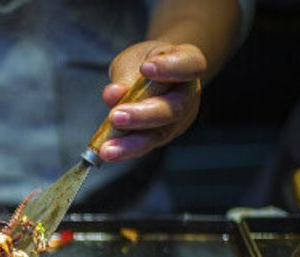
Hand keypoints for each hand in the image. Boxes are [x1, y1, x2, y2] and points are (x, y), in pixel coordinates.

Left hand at [99, 41, 205, 162]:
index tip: (146, 68)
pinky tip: (110, 152)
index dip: (171, 67)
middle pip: (174, 107)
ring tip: (109, 149)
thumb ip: (125, 77)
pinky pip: (146, 144)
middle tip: (116, 116)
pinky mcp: (164, 135)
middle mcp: (189, 93)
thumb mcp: (132, 61)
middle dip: (143, 114)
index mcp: (188, 62)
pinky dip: (126, 149)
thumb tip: (113, 94)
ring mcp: (179, 118)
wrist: (149, 74)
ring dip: (132, 142)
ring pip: (160, 132)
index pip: (190, 64)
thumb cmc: (144, 63)